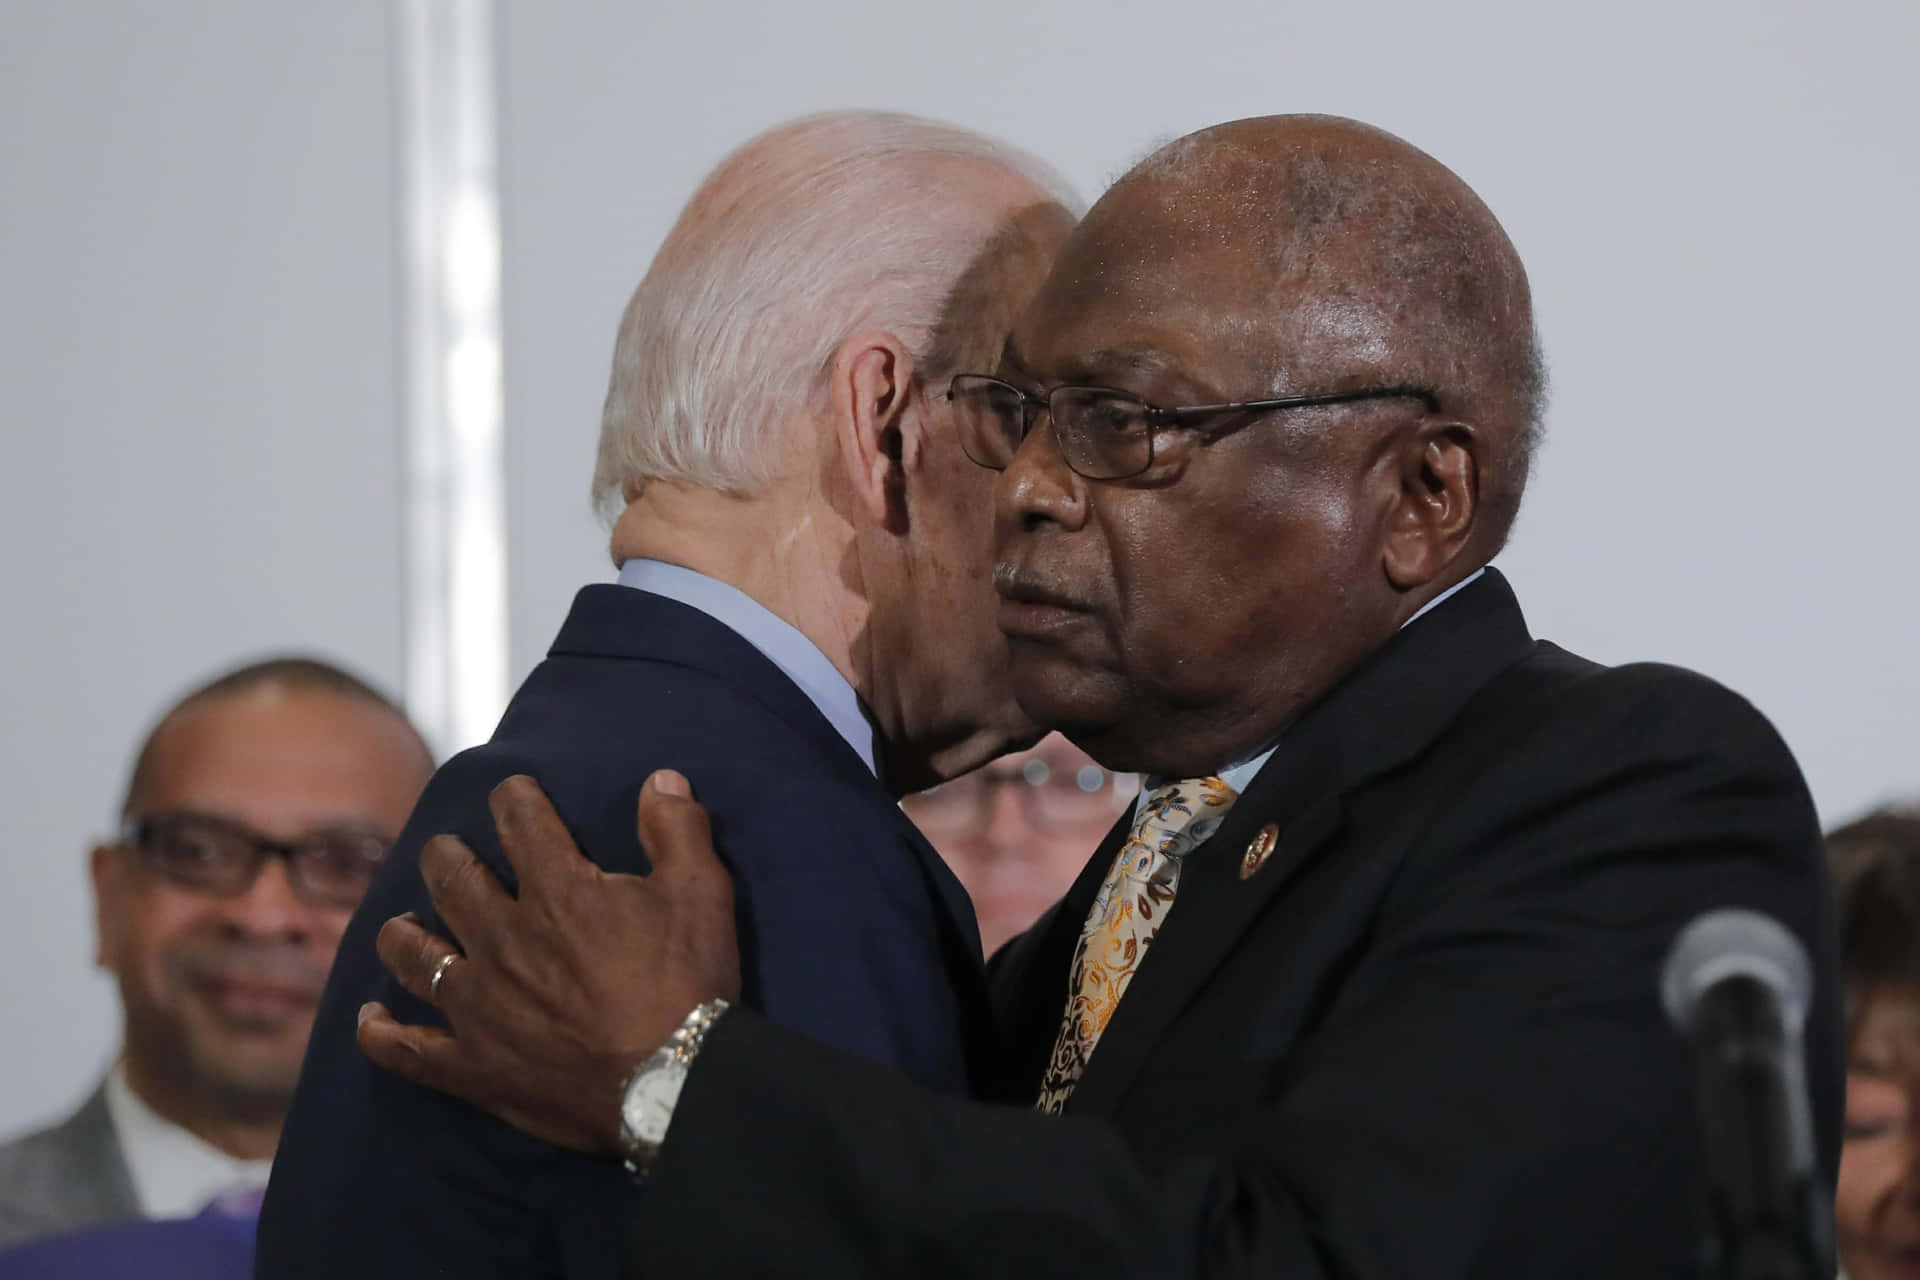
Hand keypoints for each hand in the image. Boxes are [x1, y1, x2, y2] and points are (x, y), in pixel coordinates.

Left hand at [356, 770, 741, 1155]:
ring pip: (412, 956)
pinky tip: (370, 1020)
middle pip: (452, 879)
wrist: (674, 1083)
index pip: (519, 821)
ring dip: (403, 932)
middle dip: (446, 856)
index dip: (514, 798)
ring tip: (403, 923)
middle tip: (449, 853)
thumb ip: (677, 828)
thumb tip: (661, 778)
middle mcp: (502, 938)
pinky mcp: (471, 1066)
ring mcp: (477, 1005)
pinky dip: (380, 1034)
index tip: (513, 794)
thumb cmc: (689, 984)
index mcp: (556, 891)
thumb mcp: (702, 892)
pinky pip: (405, 1050)